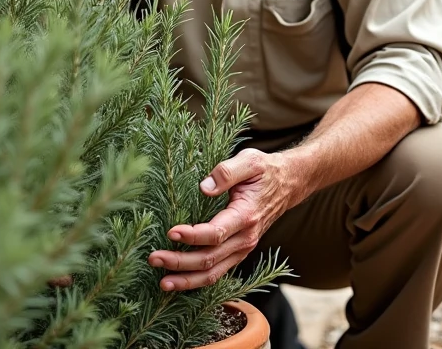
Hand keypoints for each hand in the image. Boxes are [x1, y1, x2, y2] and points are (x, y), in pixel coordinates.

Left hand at [147, 148, 297, 291]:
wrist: (288, 184)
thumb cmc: (265, 171)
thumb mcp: (250, 161)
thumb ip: (227, 172)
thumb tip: (204, 187)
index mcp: (246, 216)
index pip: (216, 233)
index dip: (192, 236)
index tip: (170, 232)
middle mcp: (245, 238)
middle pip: (209, 259)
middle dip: (180, 262)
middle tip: (153, 258)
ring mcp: (242, 249)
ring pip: (213, 273)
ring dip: (186, 279)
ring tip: (162, 281)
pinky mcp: (238, 252)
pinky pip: (217, 273)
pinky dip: (197, 281)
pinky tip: (178, 281)